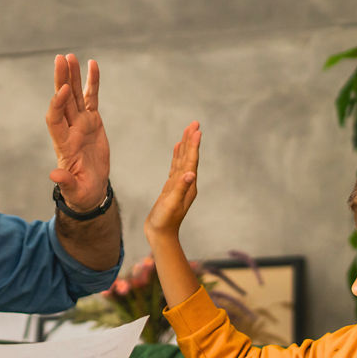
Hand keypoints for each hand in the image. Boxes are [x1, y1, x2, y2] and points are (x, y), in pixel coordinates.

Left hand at [45, 54, 109, 209]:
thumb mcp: (75, 190)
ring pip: (76, 95)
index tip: (64, 90)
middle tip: (61, 59)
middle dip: (62, 80)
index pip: (56, 118)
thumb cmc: (82, 192)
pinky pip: (91, 98)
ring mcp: (81, 124)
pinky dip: (92, 82)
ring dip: (73, 76)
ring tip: (71, 56)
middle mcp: (70, 129)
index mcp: (64, 144)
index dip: (58, 103)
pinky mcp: (93, 122)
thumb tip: (54, 176)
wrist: (91, 190)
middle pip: (63, 100)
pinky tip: (92, 64)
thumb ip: (65, 181)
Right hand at [144, 121, 200, 244]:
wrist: (160, 234)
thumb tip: (190, 173)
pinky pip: (175, 166)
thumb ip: (180, 189)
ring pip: (183, 160)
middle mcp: (186, 183)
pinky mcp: (171, 187)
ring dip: (185, 145)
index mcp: (188, 185)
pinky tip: (177, 148)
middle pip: (189, 157)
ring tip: (188, 130)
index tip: (196, 130)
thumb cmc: (165, 221)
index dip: (193, 145)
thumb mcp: (172, 204)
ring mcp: (179, 184)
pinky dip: (177, 156)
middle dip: (191, 140)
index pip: (191, 161)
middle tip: (194, 123)